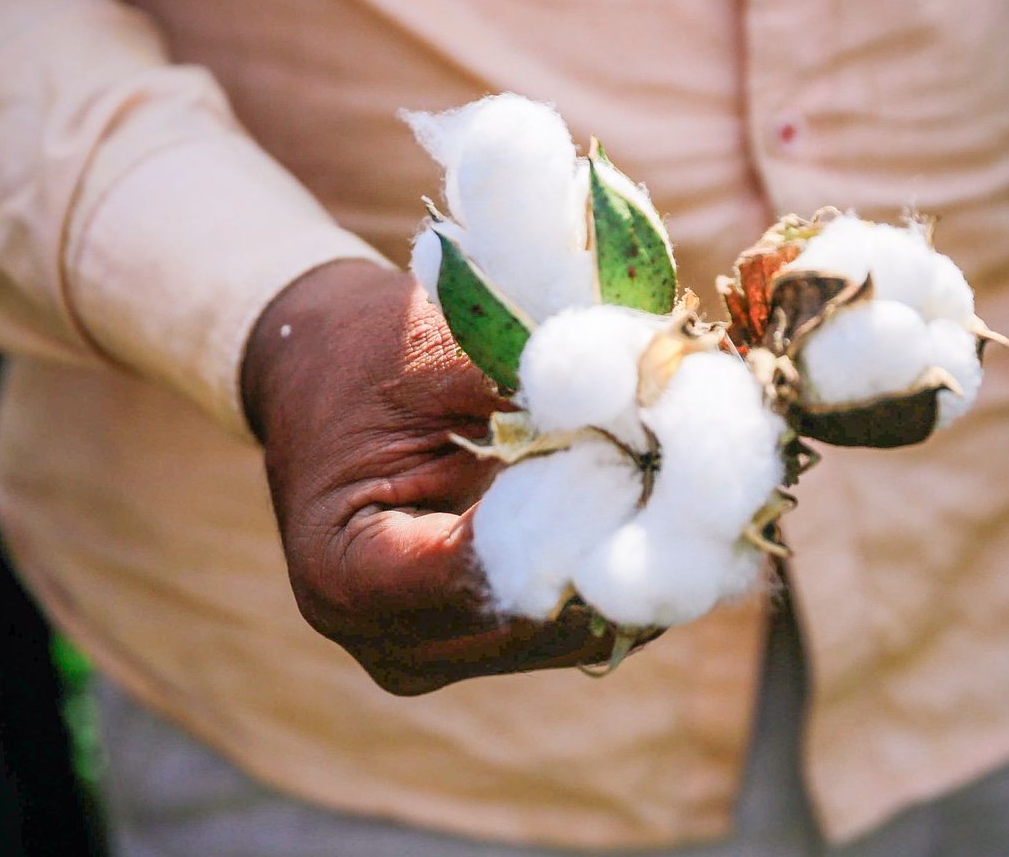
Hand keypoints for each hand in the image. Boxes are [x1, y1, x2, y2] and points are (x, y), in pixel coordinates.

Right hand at [241, 259, 623, 694]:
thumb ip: (530, 385)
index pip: (482, 576)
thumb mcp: (433, 353)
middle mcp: (390, 642)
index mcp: (346, 574)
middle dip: (617, 538)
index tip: (633, 449)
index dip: (569, 517)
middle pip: (541, 620)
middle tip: (680, 456)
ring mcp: (441, 655)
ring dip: (632, 553)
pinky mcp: (488, 648)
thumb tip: (647, 395)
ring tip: (664, 467)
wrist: (328, 381)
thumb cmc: (368, 357)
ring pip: (579, 630)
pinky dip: (622, 564)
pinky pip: (583, 623)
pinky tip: (648, 497)